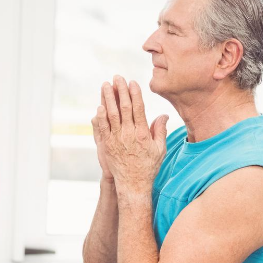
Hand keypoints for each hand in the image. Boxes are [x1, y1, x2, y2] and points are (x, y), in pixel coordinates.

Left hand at [94, 76, 167, 193]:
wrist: (133, 184)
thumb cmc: (148, 167)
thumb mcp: (160, 149)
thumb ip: (160, 131)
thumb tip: (163, 115)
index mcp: (143, 133)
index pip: (138, 108)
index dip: (134, 94)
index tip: (132, 82)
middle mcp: (129, 134)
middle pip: (123, 108)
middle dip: (120, 91)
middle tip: (117, 77)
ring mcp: (116, 140)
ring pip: (111, 115)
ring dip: (107, 99)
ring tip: (105, 85)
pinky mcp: (106, 146)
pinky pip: (102, 128)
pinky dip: (100, 117)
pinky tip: (99, 106)